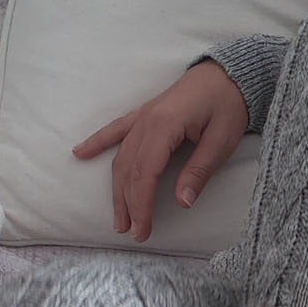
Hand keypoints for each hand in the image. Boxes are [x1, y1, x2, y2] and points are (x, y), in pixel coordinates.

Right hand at [72, 61, 248, 243]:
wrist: (228, 74)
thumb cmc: (228, 105)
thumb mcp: (221, 141)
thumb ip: (199, 171)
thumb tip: (182, 202)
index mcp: (165, 126)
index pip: (145, 174)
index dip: (141, 205)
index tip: (142, 230)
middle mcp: (146, 121)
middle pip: (129, 170)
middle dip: (128, 204)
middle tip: (131, 233)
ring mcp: (142, 116)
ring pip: (121, 157)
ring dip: (117, 189)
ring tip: (118, 217)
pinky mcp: (144, 114)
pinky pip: (115, 131)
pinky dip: (97, 143)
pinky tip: (79, 153)